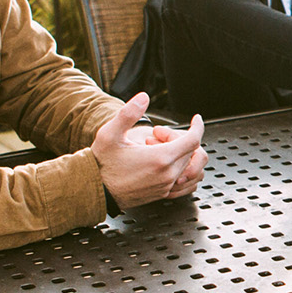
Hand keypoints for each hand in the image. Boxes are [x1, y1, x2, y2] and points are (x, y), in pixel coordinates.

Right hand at [92, 93, 207, 208]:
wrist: (93, 190)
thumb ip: (128, 113)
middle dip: (176, 137)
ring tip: (157, 149)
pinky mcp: (162, 195)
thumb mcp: (110, 133)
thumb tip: (144, 97)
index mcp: (160, 159)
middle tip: (154, 135)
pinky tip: (163, 161)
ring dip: (179, 153)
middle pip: (189, 150)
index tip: (196, 118)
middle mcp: (167, 175)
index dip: (197, 126)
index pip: (193, 140)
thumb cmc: (101, 163)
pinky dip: (180, 168)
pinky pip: (185, 182)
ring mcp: (166, 187)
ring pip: (188, 165)